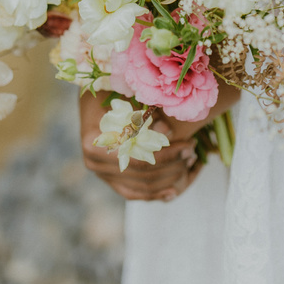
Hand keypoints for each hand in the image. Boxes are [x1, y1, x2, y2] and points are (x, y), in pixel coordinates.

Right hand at [79, 94, 199, 201]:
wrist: (91, 99)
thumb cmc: (108, 90)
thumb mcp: (125, 96)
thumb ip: (144, 115)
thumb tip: (167, 132)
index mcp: (95, 144)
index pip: (139, 158)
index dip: (168, 155)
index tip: (190, 145)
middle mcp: (96, 165)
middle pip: (143, 176)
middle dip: (173, 165)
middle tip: (193, 151)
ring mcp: (103, 175)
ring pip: (142, 187)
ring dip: (169, 178)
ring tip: (189, 161)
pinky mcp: (111, 180)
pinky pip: (136, 192)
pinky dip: (155, 192)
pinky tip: (174, 190)